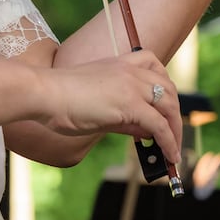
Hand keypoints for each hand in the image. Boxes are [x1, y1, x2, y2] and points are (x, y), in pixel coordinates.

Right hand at [35, 50, 182, 165]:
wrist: (44, 93)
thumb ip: (125, 117)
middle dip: (175, 115)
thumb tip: (147, 131)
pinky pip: (159, 125)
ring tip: (174, 152)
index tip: (165, 105)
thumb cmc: (60, 99)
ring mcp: (132, 85)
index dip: (165, 87)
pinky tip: (169, 155)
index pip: (154, 66)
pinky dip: (168, 141)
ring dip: (175, 131)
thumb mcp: (100, 105)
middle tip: (174, 136)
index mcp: (120, 63)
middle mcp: (131, 71)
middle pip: (168, 89)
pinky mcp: (130, 104)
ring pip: (168, 106)